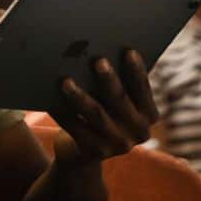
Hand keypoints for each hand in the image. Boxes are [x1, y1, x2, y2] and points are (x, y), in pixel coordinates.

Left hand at [50, 48, 158, 168]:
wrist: (83, 152)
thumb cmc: (102, 111)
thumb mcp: (114, 101)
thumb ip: (118, 82)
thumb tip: (100, 48)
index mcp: (149, 115)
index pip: (143, 89)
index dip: (136, 71)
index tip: (129, 51)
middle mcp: (139, 133)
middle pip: (120, 101)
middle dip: (108, 80)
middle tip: (97, 60)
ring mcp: (118, 145)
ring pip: (96, 115)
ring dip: (80, 96)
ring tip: (66, 81)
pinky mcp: (95, 152)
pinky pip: (76, 128)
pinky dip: (62, 112)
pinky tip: (51, 99)